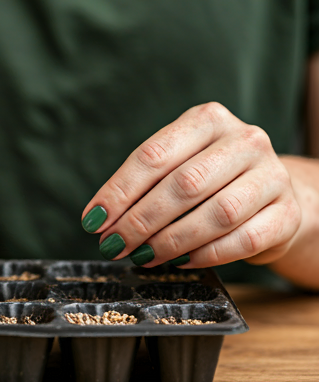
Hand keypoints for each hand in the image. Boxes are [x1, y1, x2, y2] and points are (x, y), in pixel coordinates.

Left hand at [81, 102, 300, 268]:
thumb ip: (144, 185)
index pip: (154, 156)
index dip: (119, 192)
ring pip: (216, 214)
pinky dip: (206, 256)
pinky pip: (243, 240)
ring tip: (142, 256)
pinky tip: (181, 262)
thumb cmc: (212, 180)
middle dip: (140, 221)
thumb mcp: (178, 165)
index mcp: (208, 120)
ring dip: (171, 241)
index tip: (94, 221)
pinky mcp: (286, 213)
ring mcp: (272, 175)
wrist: (272, 194)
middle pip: (183, 184)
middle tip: (115, 245)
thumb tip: (101, 220)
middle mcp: (245, 140)